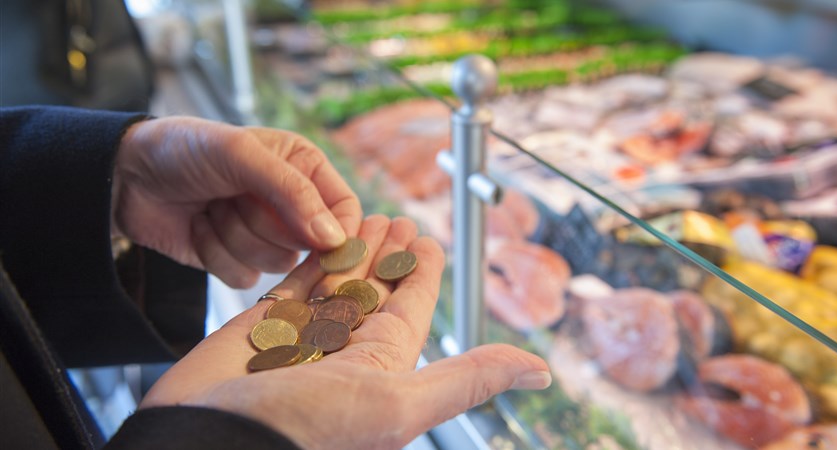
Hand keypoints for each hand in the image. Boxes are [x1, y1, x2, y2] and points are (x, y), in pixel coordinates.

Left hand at [113, 117, 361, 287]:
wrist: (125, 175)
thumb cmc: (185, 148)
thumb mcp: (241, 154)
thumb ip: (292, 192)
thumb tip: (335, 238)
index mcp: (303, 167)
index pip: (344, 209)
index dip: (339, 232)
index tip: (328, 250)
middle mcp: (289, 202)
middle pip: (311, 243)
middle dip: (266, 227)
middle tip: (235, 199)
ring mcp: (263, 234)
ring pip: (277, 264)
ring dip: (236, 238)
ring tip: (212, 207)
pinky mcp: (236, 259)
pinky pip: (245, 279)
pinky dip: (217, 255)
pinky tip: (199, 227)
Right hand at [141, 215, 550, 449]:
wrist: (202, 443)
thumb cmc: (303, 430)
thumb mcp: (398, 404)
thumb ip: (465, 379)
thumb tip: (538, 370)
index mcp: (382, 368)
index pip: (411, 307)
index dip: (421, 272)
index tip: (428, 239)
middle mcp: (344, 353)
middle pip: (374, 289)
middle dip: (387, 253)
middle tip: (398, 217)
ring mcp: (300, 337)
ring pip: (335, 281)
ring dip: (352, 248)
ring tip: (366, 214)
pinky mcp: (259, 324)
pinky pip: (293, 282)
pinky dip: (310, 258)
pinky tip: (321, 236)